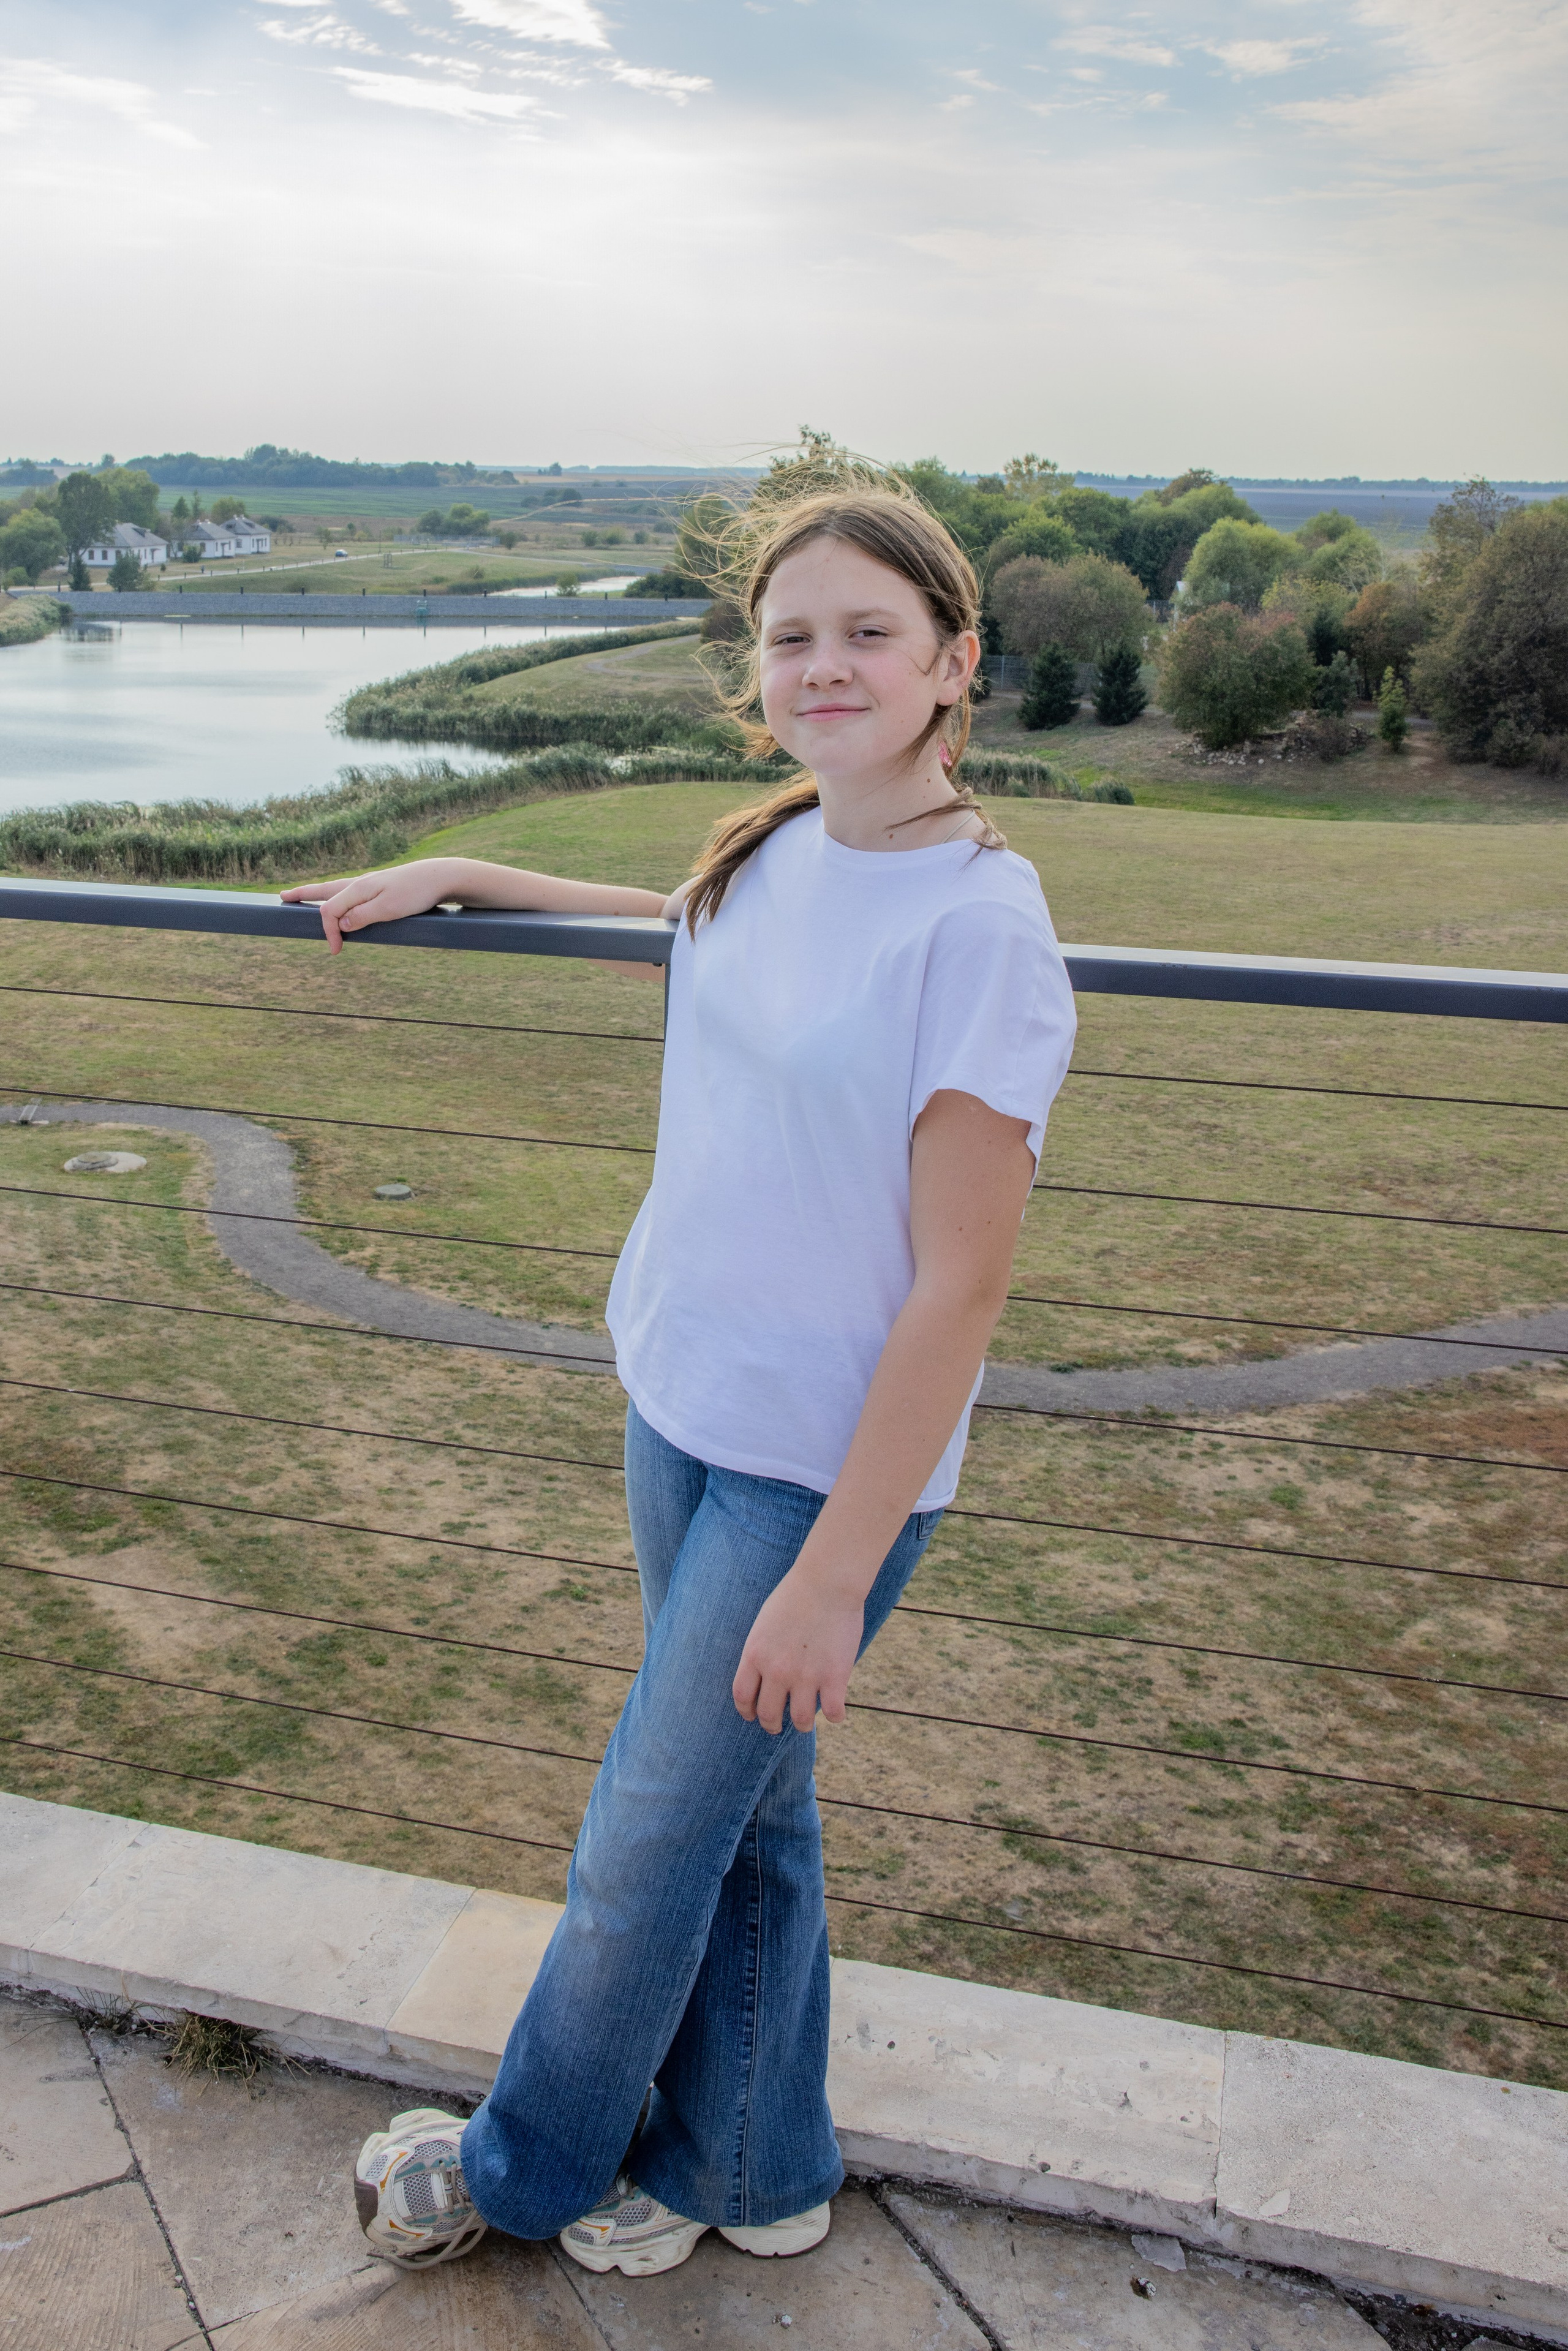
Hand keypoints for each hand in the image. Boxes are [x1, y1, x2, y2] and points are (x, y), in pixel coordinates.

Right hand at [280, 860, 454, 953]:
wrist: (440, 877)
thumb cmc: (416, 894)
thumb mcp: (388, 909)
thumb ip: (362, 917)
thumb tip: (340, 925)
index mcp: (358, 888)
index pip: (330, 911)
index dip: (328, 932)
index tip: (336, 951)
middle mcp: (360, 883)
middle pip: (325, 890)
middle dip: (303, 895)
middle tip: (283, 896)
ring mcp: (370, 884)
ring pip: (337, 889)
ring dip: (318, 893)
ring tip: (305, 895)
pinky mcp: (381, 887)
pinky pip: (351, 892)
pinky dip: (338, 896)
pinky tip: (342, 899)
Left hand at [732, 1562, 864, 1734]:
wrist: (827, 1581)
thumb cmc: (796, 1595)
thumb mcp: (765, 1623)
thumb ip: (762, 1651)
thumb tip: (763, 1673)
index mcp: (755, 1655)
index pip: (742, 1696)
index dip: (746, 1711)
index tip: (752, 1716)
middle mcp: (777, 1670)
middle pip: (768, 1714)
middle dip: (771, 1725)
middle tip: (777, 1726)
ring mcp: (806, 1676)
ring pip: (800, 1720)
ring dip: (803, 1725)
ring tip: (806, 1723)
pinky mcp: (834, 1677)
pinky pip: (833, 1712)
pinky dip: (835, 1716)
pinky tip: (836, 1712)